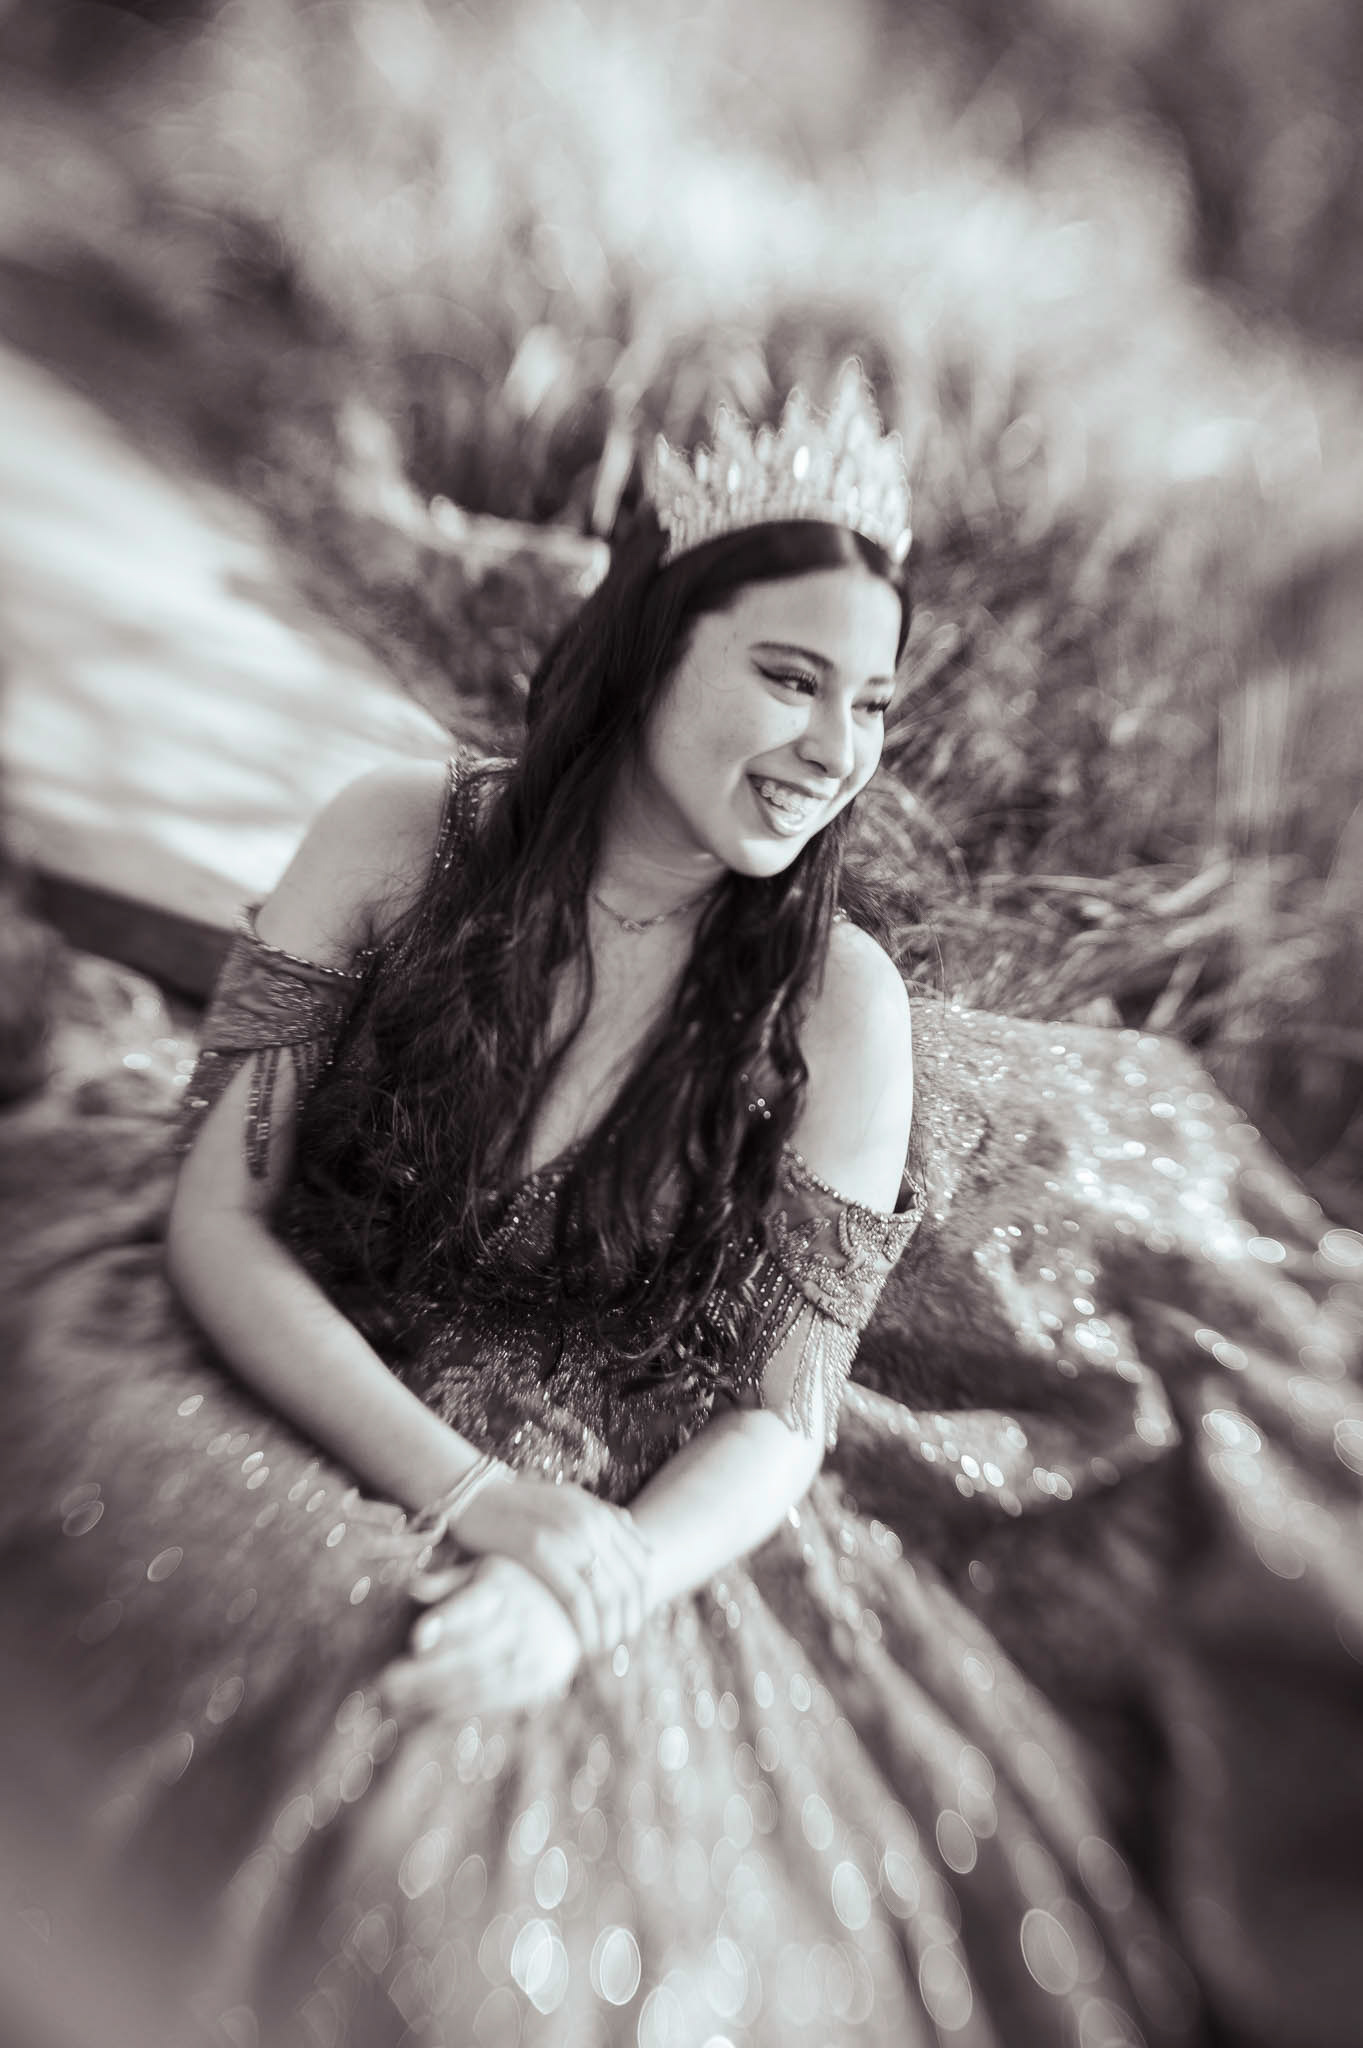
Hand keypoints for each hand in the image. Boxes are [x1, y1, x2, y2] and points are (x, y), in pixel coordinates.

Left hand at [382, 1556, 581, 1722]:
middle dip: (425, 1673)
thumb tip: (411, 1587)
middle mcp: (518, 1624)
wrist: (578, 1612)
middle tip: (385, 1683)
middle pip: (468, 1654)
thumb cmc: (516, 1585)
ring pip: (476, 1683)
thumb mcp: (485, 1571)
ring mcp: (529, 1657)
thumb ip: (447, 1582)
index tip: (416, 1638)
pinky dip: (455, 1709)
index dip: (447, 1622)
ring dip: (433, 1696)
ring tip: (395, 1702)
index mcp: (501, 1588)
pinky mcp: (535, 1684)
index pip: (472, 1606)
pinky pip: (490, 1701)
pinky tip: (424, 1712)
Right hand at [452, 1471, 652, 1656]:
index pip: (641, 1566)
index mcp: (601, 1514)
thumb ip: (609, 1524)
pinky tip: (582, 1645)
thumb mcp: (571, 1507)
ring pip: (607, 1594)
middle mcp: (591, 1522)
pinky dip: (585, 1626)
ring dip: (609, 1631)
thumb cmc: (522, 1508)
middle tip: (616, 1649)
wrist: (475, 1494)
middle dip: (627, 1623)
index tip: (629, 1628)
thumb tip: (648, 1552)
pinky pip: (576, 1597)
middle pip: (628, 1584)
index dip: (641, 1603)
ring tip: (600, 1652)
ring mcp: (567, 1533)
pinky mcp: (538, 1548)